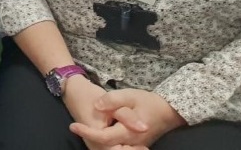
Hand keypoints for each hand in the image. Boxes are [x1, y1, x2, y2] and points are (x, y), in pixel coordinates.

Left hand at [70, 88, 184, 149]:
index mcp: (128, 133)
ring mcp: (133, 146)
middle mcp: (131, 144)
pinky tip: (98, 133)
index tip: (73, 126)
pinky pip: (118, 148)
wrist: (167, 111)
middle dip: (90, 140)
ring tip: (84, 129)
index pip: (104, 138)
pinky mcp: (134, 145)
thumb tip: (97, 105)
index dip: (87, 132)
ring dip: (98, 142)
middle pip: (105, 148)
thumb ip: (112, 100)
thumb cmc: (148, 102)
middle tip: (77, 127)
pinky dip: (107, 144)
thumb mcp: (130, 95)